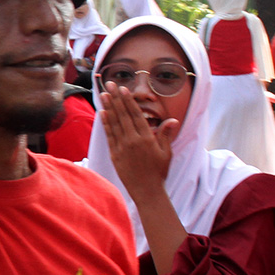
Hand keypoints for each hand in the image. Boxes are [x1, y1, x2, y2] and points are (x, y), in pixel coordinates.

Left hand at [100, 81, 178, 196]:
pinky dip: (105, 123)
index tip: (123, 88)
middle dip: (116, 98)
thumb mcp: (166, 153)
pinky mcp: (115, 153)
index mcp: (147, 138)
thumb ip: (165, 135)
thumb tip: (172, 120)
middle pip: (123, 114)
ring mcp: (122, 146)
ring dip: (108, 107)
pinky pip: (109, 135)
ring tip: (103, 94)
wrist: (147, 191)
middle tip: (109, 84)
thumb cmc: (158, 172)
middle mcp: (133, 140)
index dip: (128, 100)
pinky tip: (102, 113)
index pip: (136, 114)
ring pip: (114, 122)